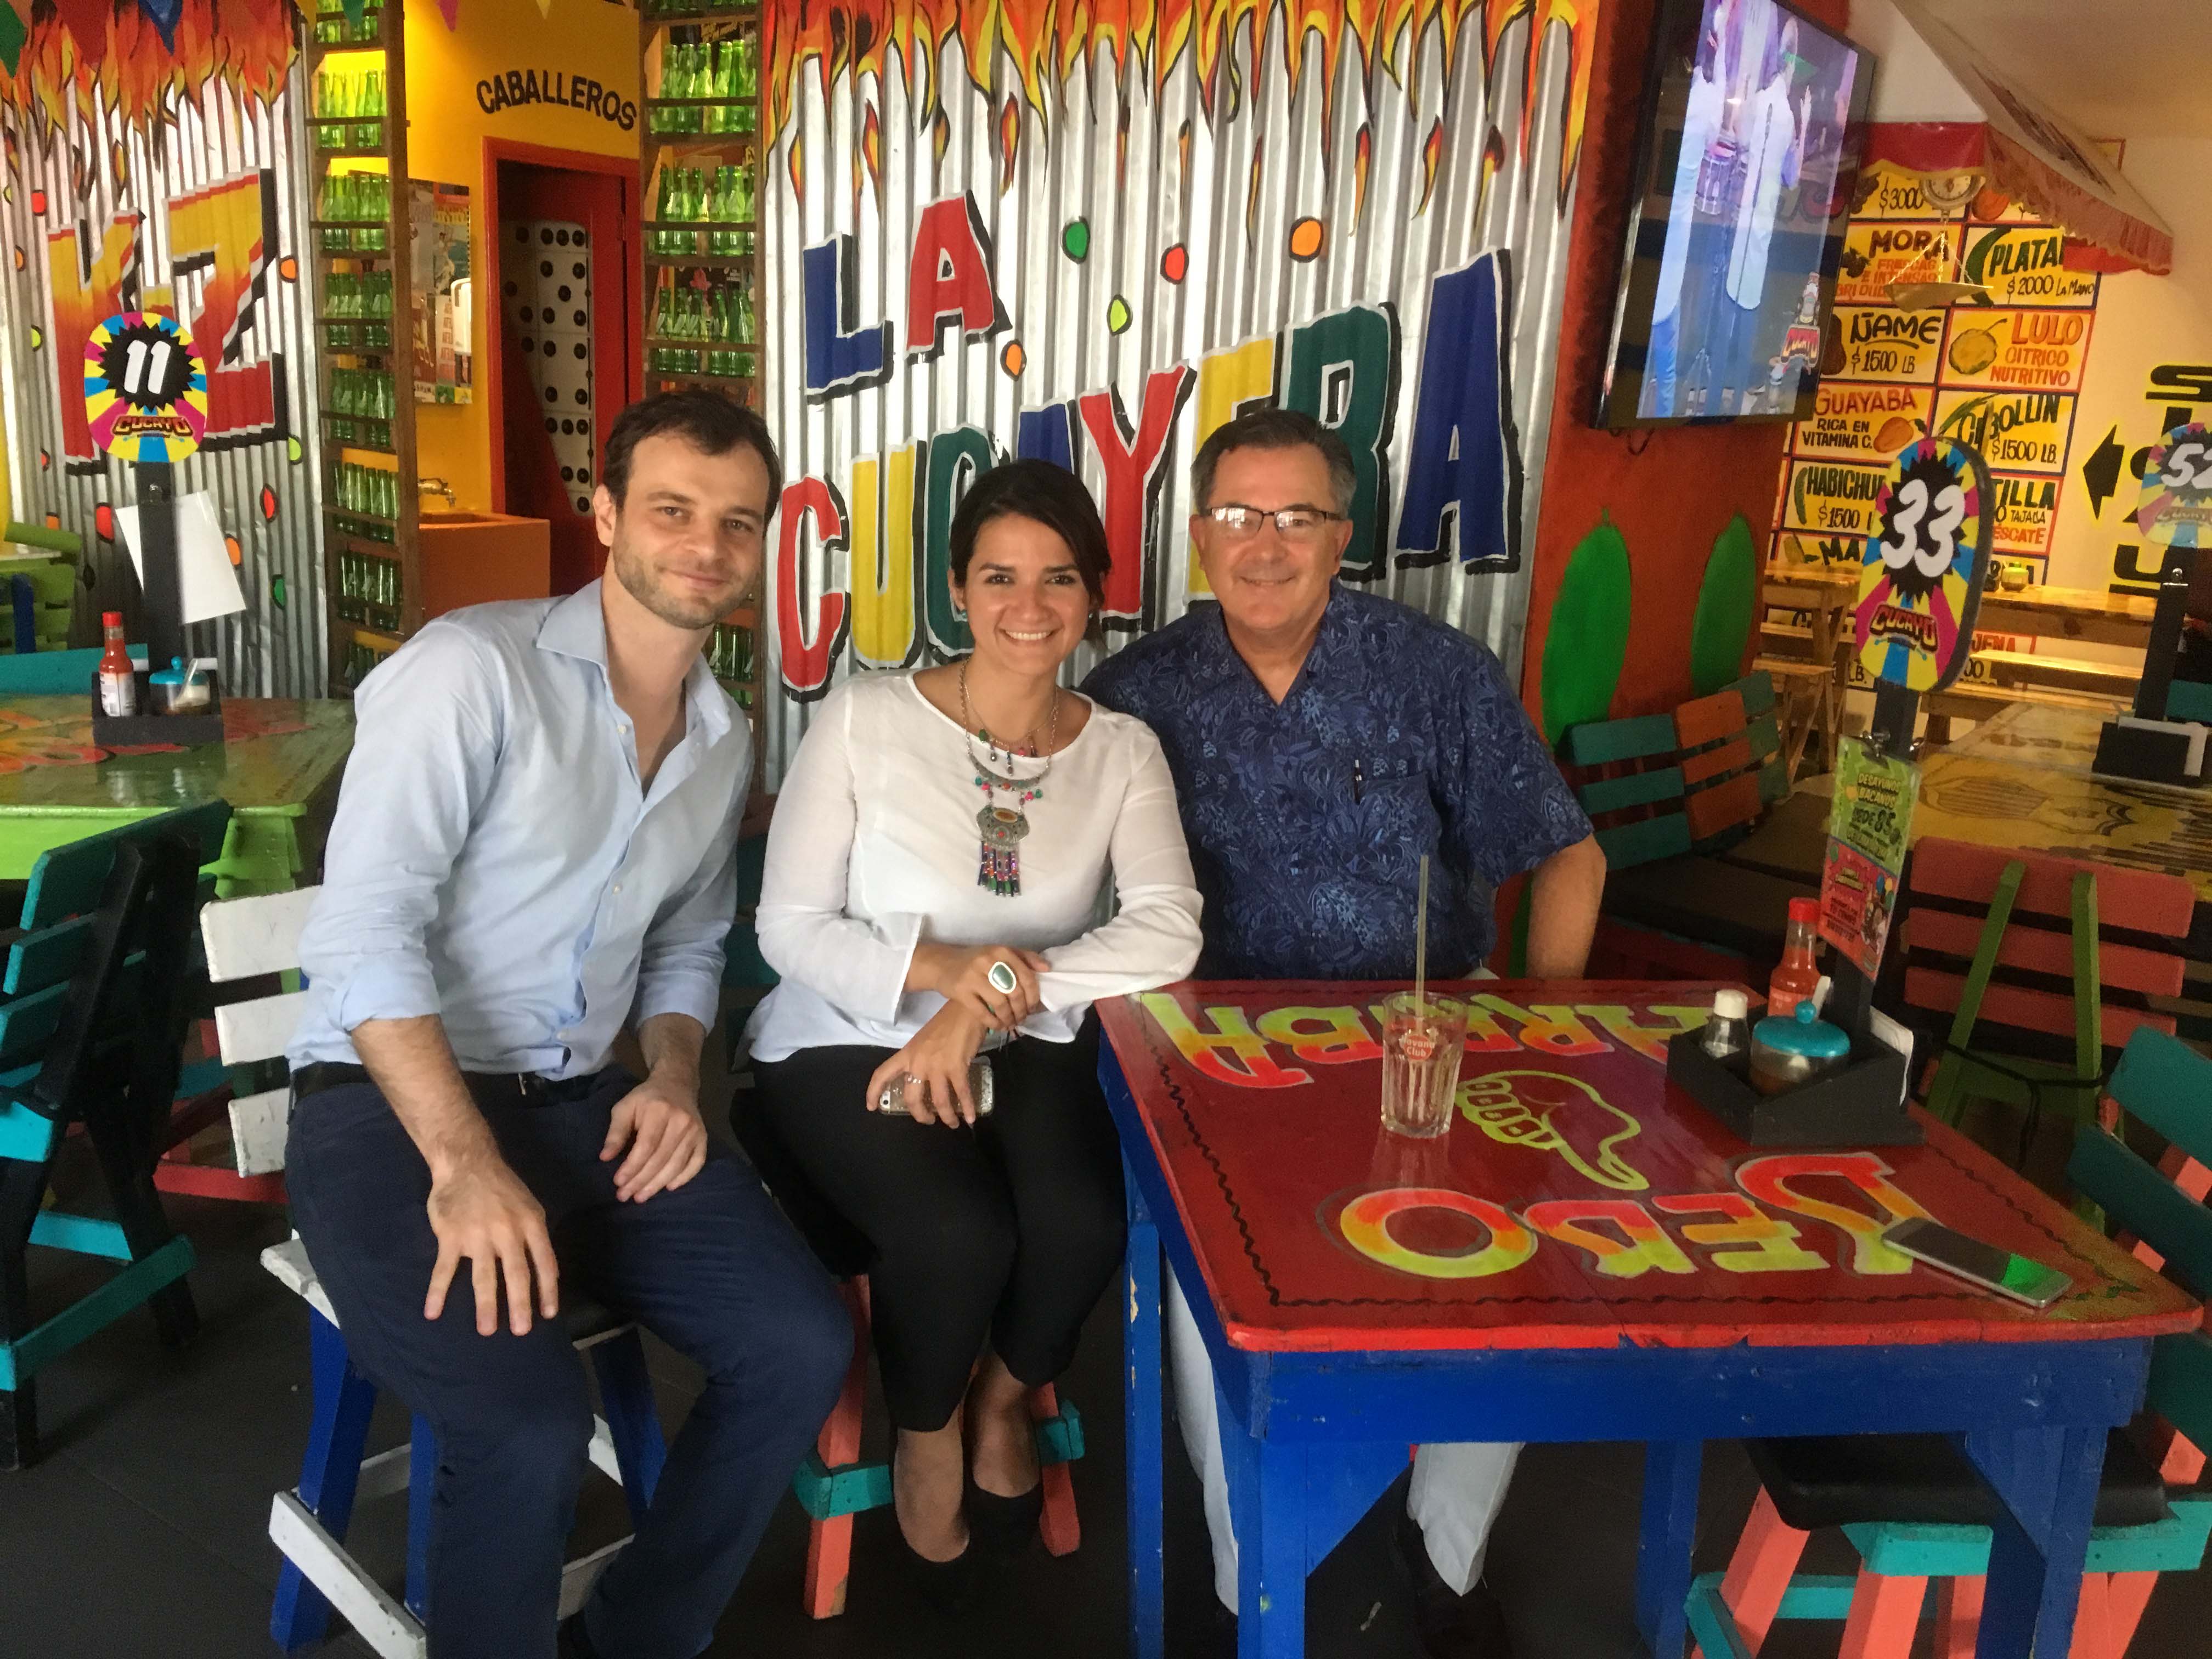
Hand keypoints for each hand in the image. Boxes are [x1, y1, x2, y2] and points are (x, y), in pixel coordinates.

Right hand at [425, 1152, 559, 1335]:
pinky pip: (445, 1269)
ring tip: (486, 1330)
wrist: (467, 1162)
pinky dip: (438, 1292)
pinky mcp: (451, 1236)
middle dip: (520, 1304)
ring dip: (486, 1305)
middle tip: (521, 1331)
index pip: (544, 1262)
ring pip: (484, 1276)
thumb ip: (537, 1239)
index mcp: (531, 1223)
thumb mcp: (530, 1207)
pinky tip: (433, 1312)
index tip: (549, 1314)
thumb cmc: (502, 1189)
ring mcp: (478, 1234)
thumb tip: (550, 1275)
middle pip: (516, 1274)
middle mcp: (507, 1231)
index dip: (548, 1290)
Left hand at [601, 1070, 708, 1202]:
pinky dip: (684, 1178)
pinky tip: (669, 1187)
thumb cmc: (646, 1098)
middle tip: (625, 1196)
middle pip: (660, 1159)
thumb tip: (605, 1158)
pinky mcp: (704, 1137)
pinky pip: (696, 1162)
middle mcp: (681, 1122)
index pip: (646, 1146)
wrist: (677, 1084)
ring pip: (676, 1164)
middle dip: (641, 1181)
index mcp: (659, 1111)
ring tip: (641, 1197)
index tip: (618, 1182)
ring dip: (657, 1184)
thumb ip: (616, 1132)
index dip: (632, 1167)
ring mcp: (695, 1131)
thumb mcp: (625, 1107)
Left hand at [867, 1003, 988, 1127]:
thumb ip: (921, 1059)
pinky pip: (961, 1093)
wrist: (967, 1008)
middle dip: (920, 1115)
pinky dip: (968, 1107)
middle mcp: (918, 1062)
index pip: (882, 1073)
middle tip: (929, 1120)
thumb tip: (927, 1079)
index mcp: (907, 1054)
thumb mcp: (924, 1041)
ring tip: (952, 1122)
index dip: (874, 1092)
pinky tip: (972, 1116)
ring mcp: (937, 1066)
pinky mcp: (956, 1067)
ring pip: (938, 1101)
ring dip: (946, 1116)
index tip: (871, 1106)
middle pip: (911, 1098)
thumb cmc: (947, 1022)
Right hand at [914, 943, 1053, 1029]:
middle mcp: (988, 961)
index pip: (1027, 977)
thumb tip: (1047, 968)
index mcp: (1001, 951)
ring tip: (1011, 1023)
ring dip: (1009, 1018)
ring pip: (1000, 1004)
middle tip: (1022, 1018)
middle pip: (1015, 992)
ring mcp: (973, 977)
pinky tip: (998, 1026)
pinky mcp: (961, 992)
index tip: (1033, 1007)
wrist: (943, 963)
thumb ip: (1024, 957)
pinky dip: (994, 1023)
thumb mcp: (1000, 953)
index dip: (1033, 996)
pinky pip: (982, 1013)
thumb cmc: (977, 960)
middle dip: (1022, 1010)